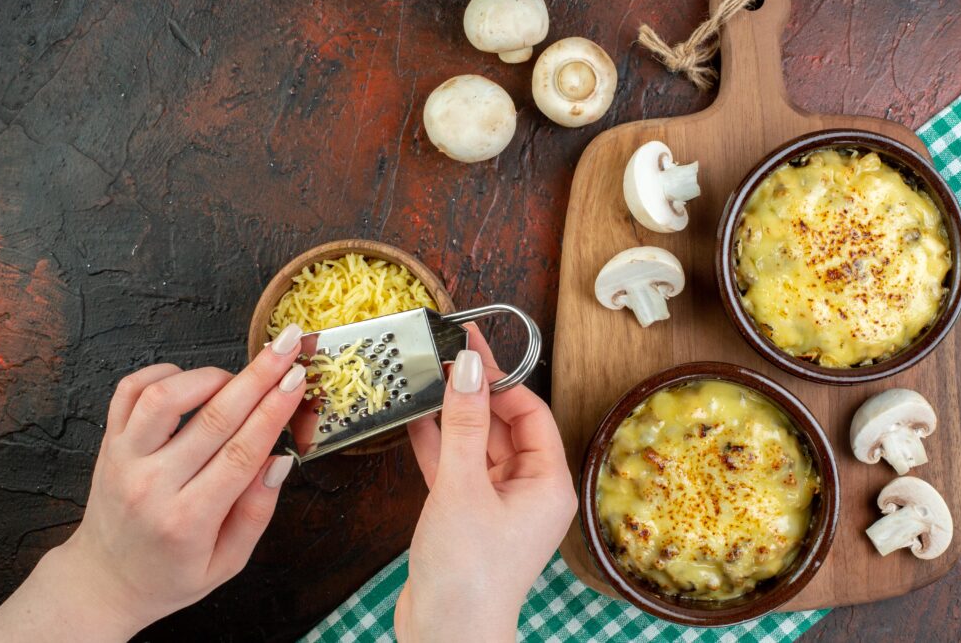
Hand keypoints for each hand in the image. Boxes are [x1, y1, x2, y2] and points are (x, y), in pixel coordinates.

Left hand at [0, 324, 308, 641]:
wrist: (105, 581)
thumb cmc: (172, 573)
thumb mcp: (228, 562)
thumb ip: (257, 511)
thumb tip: (280, 459)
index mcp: (188, 519)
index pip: (241, 452)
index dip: (274, 410)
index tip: (298, 379)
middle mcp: (152, 484)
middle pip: (214, 417)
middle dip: (259, 376)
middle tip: (287, 345)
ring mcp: (124, 460)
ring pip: (165, 396)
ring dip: (209, 375)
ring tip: (238, 377)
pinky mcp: (109, 443)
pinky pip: (129, 390)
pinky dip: (163, 373)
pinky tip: (191, 381)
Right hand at [394, 327, 576, 642]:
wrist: (444, 640)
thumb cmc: (468, 574)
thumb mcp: (463, 487)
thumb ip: (463, 424)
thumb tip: (470, 367)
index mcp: (547, 483)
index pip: (530, 412)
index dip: (502, 378)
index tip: (472, 347)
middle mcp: (529, 491)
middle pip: (504, 426)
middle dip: (474, 393)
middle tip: (445, 355)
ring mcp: (498, 505)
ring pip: (477, 445)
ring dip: (452, 417)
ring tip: (426, 378)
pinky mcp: (468, 517)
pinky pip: (457, 469)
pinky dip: (437, 446)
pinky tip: (413, 419)